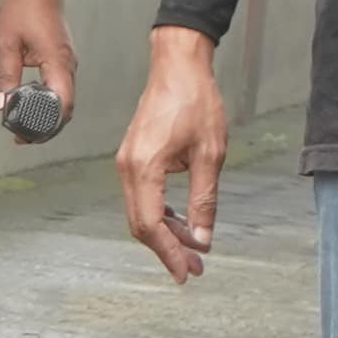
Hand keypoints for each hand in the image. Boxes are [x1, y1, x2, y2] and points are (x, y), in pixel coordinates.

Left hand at [0, 0, 75, 168]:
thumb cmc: (23, 8)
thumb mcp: (7, 44)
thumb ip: (5, 76)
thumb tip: (1, 105)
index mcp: (57, 63)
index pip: (61, 106)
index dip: (46, 127)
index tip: (25, 137)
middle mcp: (68, 66)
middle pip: (65, 109)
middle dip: (46, 128)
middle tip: (21, 138)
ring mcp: (67, 62)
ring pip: (64, 100)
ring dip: (47, 116)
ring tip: (23, 126)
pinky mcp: (62, 59)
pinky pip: (61, 88)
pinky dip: (49, 102)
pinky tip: (31, 106)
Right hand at [116, 27, 228, 280]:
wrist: (178, 66)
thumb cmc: (195, 101)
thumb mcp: (210, 155)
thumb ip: (204, 199)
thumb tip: (202, 238)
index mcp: (144, 167)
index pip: (151, 225)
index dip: (169, 253)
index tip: (186, 272)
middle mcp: (128, 167)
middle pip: (141, 224)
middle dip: (167, 249)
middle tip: (194, 268)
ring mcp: (127, 162)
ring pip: (141, 212)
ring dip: (165, 234)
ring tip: (193, 250)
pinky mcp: (133, 158)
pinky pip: (142, 197)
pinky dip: (161, 214)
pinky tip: (182, 223)